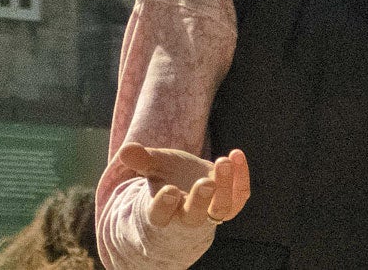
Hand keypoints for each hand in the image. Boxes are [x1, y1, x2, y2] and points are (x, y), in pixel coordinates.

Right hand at [118, 142, 250, 229]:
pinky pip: (239, 196)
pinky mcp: (230, 203)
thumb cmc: (167, 180)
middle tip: (205, 183)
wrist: (189, 193)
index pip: (161, 216)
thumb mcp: (153, 168)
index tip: (169, 190)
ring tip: (223, 161)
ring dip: (225, 187)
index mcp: (163, 212)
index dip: (164, 205)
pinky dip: (241, 177)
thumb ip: (141, 160)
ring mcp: (211, 212)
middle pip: (194, 216)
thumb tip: (126, 150)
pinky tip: (236, 154)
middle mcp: (187, 217)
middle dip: (200, 200)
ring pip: (221, 209)